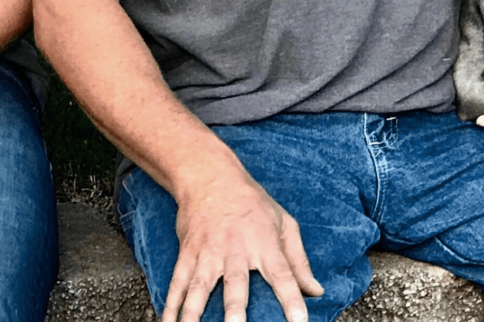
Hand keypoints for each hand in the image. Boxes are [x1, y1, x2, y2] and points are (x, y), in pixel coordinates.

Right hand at [165, 166, 323, 321]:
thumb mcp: (283, 222)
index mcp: (264, 243)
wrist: (210, 175)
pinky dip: (171, 303)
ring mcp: (208, 252)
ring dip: (195, 312)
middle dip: (235, 307)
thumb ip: (299, 260)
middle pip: (236, 283)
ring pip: (200, 286)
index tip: (299, 321)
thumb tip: (316, 291)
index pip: (282, 274)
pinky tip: (167, 321)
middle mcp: (235, 249)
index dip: (291, 299)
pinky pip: (178, 282)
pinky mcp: (188, 252)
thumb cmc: (251, 200)